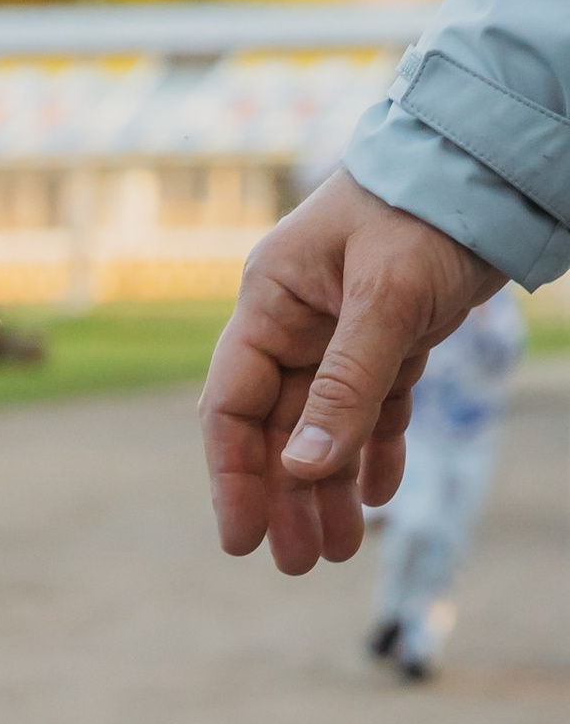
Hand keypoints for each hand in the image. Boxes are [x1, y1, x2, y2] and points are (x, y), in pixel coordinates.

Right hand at [199, 167, 503, 573]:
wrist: (492, 159)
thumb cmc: (426, 208)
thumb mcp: (387, 299)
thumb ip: (346, 386)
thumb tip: (302, 470)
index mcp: (271, 302)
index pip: (231, 405)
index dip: (232, 476)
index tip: (241, 539)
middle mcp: (297, 321)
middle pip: (276, 429)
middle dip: (286, 498)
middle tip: (299, 564)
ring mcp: (340, 331)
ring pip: (324, 428)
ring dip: (328, 488)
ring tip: (340, 549)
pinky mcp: (389, 337)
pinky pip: (372, 408)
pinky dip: (374, 451)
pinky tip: (376, 494)